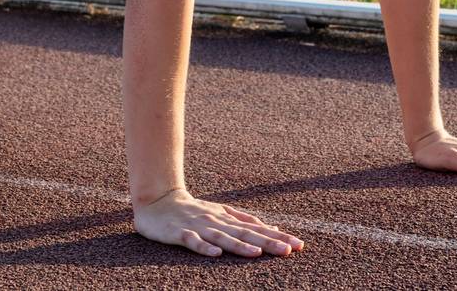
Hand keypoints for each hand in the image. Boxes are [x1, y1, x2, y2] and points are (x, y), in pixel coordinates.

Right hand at [132, 188, 305, 257]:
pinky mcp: (180, 234)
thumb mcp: (222, 214)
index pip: (257, 228)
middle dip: (268, 242)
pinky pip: (193, 242)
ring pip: (223, 237)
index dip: (278, 236)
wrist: (158, 201)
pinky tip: (216, 255)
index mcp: (228, 218)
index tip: (298, 245)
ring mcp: (199, 227)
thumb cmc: (193, 211)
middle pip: (245, 233)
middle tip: (288, 250)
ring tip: (257, 253)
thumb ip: (246, 221)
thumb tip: (274, 228)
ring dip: (240, 246)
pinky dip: (204, 248)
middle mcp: (217, 222)